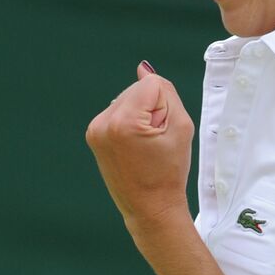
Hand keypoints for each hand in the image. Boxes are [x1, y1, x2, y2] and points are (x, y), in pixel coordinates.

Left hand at [85, 60, 194, 226]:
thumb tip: (142, 68)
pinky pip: (118, 111)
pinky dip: (130, 122)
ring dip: (140, 114)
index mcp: (124, 122)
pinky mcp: (93, 134)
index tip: (162, 134)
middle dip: (152, 108)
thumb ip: (165, 92)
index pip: (153, 84)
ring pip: (128, 99)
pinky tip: (135, 145)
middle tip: (155, 143)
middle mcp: (103, 122)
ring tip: (145, 146)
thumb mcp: (181, 127)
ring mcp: (95, 129)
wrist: (150, 207)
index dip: (166, 106)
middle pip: (138, 89)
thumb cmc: (169, 171)